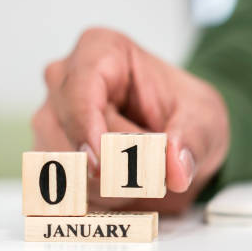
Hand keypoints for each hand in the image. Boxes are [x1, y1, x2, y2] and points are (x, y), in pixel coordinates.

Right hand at [32, 28, 229, 213]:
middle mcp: (65, 81)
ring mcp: (50, 118)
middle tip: (155, 173)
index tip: (105, 164)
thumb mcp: (203, 119)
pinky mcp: (48, 153)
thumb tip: (175, 167)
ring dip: (110, 186)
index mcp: (99, 50)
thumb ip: (192, 141)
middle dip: (114, 164)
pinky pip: (64, 188)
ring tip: (145, 176)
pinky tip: (126, 189)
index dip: (88, 129)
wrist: (175, 134)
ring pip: (64, 166)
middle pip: (69, 133)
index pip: (80, 89)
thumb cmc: (182, 112)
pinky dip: (100, 200)